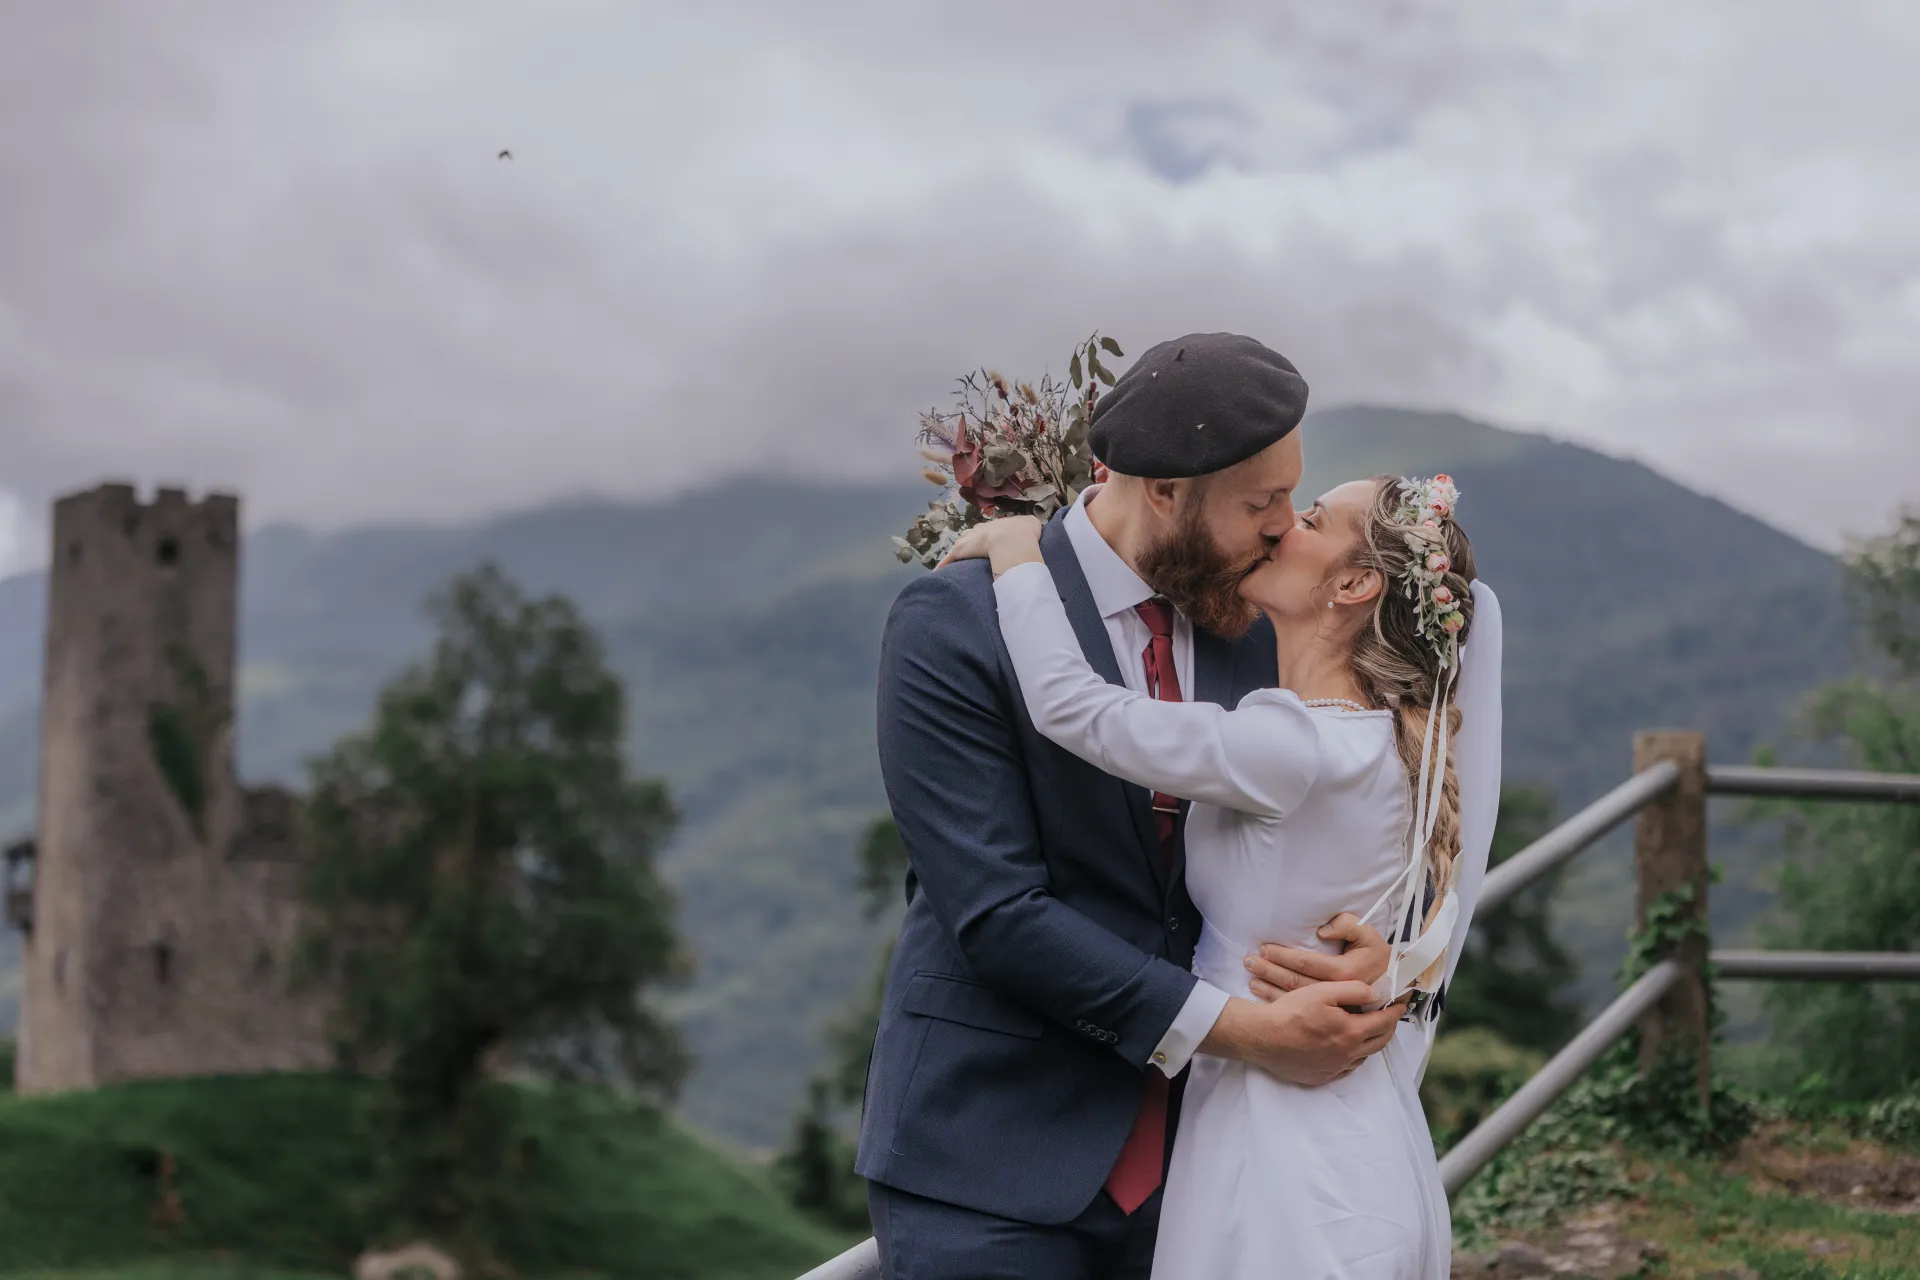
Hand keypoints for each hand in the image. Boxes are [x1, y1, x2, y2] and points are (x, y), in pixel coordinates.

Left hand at [936, 515, 1044, 576]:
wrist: (1012, 538)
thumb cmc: (1024, 533)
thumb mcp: (1032, 525)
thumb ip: (1031, 526)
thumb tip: (1036, 528)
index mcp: (996, 525)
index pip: (987, 531)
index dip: (986, 538)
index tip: (987, 545)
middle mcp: (980, 529)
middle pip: (971, 537)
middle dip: (971, 545)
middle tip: (973, 556)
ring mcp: (969, 539)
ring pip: (960, 548)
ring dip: (958, 557)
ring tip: (957, 568)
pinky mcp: (961, 550)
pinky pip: (950, 559)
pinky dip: (944, 565)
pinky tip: (938, 574)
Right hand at [1200, 982, 1404, 1086]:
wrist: (1263, 1037)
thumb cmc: (1291, 1011)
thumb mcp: (1322, 991)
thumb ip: (1353, 991)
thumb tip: (1374, 994)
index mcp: (1351, 1032)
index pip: (1383, 1022)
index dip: (1394, 1012)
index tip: (1400, 1004)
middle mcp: (1347, 1054)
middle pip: (1378, 1043)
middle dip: (1388, 1029)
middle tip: (1390, 1018)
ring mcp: (1334, 1068)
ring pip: (1363, 1057)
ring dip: (1371, 1043)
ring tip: (1370, 1032)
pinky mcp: (1321, 1076)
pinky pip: (1345, 1069)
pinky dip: (1353, 1058)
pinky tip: (1347, 1049)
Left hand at [1243, 913, 1390, 1000]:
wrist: (1396, 985)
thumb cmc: (1379, 957)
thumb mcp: (1370, 935)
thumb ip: (1349, 926)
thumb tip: (1323, 931)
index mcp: (1346, 973)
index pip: (1307, 963)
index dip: (1284, 956)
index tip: (1265, 948)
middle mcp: (1337, 993)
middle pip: (1296, 982)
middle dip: (1269, 971)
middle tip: (1249, 962)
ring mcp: (1333, 1008)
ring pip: (1295, 998)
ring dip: (1269, 987)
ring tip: (1251, 978)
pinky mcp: (1330, 1016)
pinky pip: (1300, 1010)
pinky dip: (1279, 1002)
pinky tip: (1264, 995)